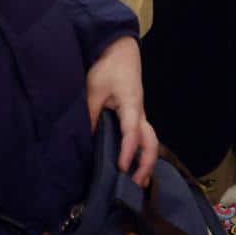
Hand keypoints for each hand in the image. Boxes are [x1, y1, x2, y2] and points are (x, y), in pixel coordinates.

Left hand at [84, 36, 158, 186]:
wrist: (121, 50)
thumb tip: (85, 139)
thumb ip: (90, 113)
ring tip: (138, 183)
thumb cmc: (108, 67)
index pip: (132, 133)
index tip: (121, 169)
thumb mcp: (94, 88)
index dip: (128, 152)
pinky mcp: (135, 115)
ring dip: (146, 162)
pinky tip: (134, 166)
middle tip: (135, 184)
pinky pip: (143, 137)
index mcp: (131, 105)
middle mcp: (140, 113)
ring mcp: (140, 114)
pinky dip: (141, 153)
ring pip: (150, 141)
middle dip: (146, 164)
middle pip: (151, 141)